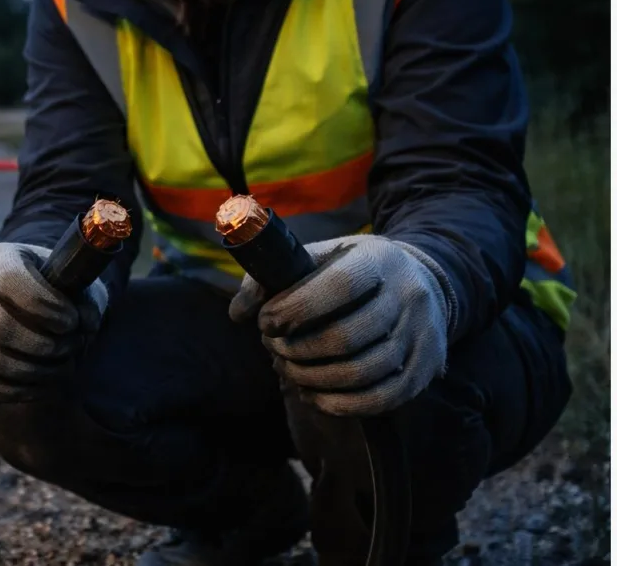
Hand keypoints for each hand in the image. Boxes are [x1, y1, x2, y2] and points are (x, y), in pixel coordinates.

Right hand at [0, 243, 107, 402]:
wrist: (23, 295)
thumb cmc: (53, 287)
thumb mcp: (74, 282)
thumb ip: (84, 301)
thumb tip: (85, 326)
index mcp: (0, 258)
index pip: (10, 278)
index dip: (42, 305)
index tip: (71, 321)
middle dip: (41, 345)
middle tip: (69, 348)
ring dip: (30, 371)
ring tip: (61, 369)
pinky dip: (12, 391)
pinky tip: (40, 385)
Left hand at [229, 235, 456, 416]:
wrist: (423, 282)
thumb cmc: (353, 270)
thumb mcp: (317, 257)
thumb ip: (271, 277)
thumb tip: (237, 313)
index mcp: (378, 260)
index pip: (339, 286)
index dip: (295, 309)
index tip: (266, 322)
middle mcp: (408, 296)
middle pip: (347, 338)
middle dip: (297, 350)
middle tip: (273, 349)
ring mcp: (421, 336)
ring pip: (362, 373)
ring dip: (313, 379)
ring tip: (288, 370)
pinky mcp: (424, 370)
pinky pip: (381, 399)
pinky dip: (339, 404)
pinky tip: (313, 395)